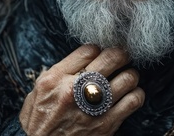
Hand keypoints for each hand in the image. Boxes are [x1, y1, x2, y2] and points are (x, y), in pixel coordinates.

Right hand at [19, 45, 144, 134]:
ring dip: (130, 76)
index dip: (99, 50)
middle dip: (121, 54)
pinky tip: (130, 96)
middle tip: (122, 58)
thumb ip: (59, 73)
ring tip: (126, 78)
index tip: (101, 55)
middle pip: (111, 57)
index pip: (89, 49)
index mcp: (55, 79)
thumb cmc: (40, 123)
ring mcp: (92, 107)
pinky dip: (136, 95)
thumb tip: (82, 58)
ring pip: (128, 78)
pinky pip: (133, 101)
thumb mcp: (37, 93)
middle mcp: (74, 89)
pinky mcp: (106, 124)